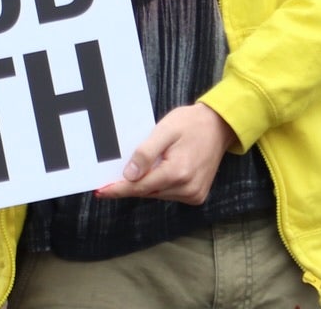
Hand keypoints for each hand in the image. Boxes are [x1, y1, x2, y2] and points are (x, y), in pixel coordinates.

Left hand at [94, 103, 234, 204]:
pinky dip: (158, 185)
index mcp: (178, 172)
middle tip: (110, 179)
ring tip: (136, 170)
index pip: (140, 187)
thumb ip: (146, 152)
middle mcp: (187, 188)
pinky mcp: (197, 196)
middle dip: (129, 185)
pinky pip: (168, 194)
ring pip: (157, 194)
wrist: (219, 126)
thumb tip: (129, 175)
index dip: (118, 189)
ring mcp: (194, 194)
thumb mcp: (165, 130)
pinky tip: (156, 171)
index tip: (100, 192)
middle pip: (147, 191)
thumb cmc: (191, 123)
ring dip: (145, 184)